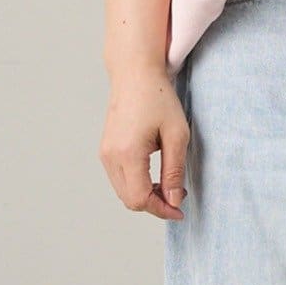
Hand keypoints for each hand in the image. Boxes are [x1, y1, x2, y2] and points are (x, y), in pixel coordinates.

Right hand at [99, 62, 189, 219]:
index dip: (161, 210)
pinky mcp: (106, 149)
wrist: (135, 74)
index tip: (180, 211)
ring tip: (168, 184)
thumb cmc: (158, 98)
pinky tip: (154, 175)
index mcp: (128, 153)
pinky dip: (136, 184)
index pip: (140, 199)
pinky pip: (119, 179)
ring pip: (123, 192)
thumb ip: (174, 171)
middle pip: (129, 200)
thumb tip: (173, 200)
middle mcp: (111, 156)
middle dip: (154, 205)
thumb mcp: (177, 135)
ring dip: (145, 195)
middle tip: (177, 197)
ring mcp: (105, 153)